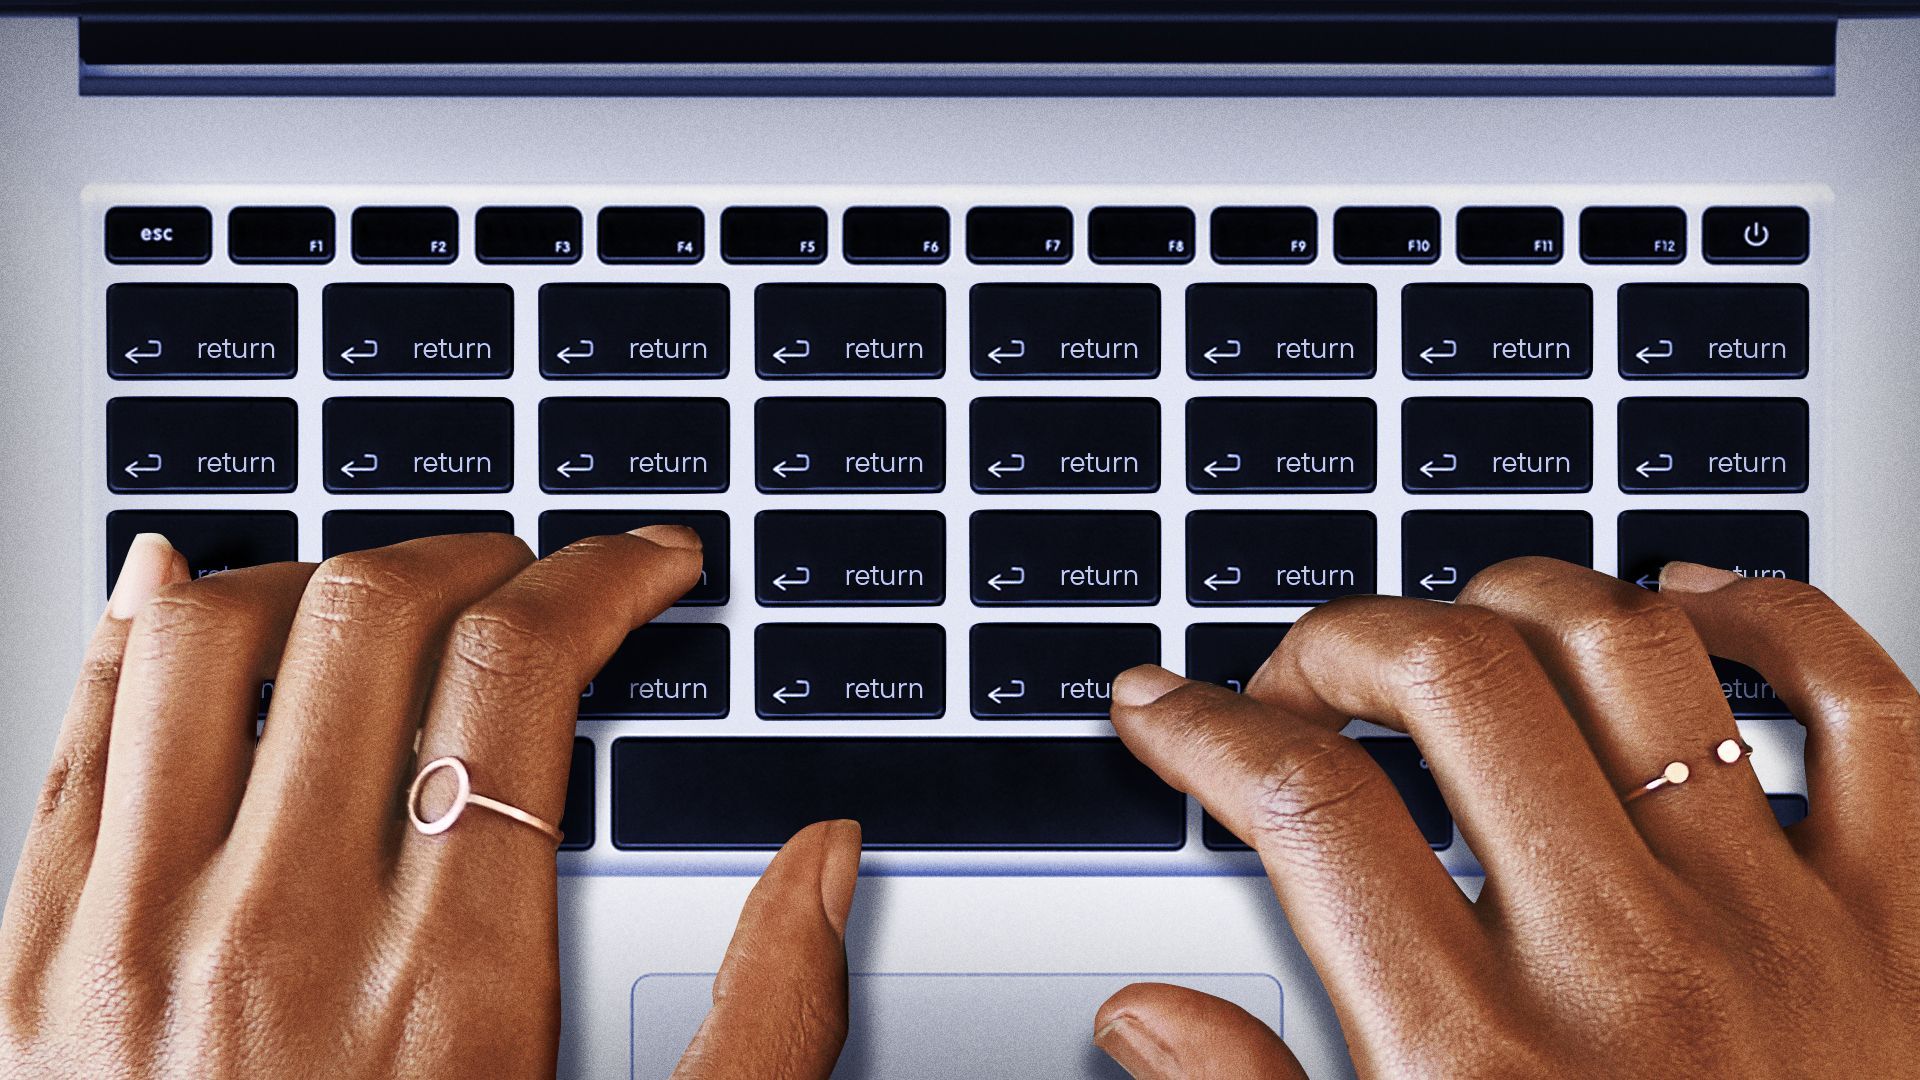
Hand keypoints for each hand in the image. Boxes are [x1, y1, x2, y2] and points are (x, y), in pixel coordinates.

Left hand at [0, 527, 714, 1076]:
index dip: (600, 579)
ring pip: (203, 640)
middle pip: (373, 621)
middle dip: (475, 557)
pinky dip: (127, 635)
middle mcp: (276, 939)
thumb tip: (822, 858)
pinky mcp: (26, 965)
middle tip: (526, 571)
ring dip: (309, 576)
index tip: (640, 567)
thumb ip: (760, 1025)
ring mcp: (130, 943)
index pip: (518, 676)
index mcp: (445, 985)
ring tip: (377, 592)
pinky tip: (181, 602)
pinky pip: (72, 735)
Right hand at [1100, 558, 1919, 1076]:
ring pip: (1629, 651)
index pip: (1307, 808)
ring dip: (1518, 599)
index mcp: (1483, 1063)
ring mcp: (1775, 925)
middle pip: (1453, 681)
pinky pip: (1857, 704)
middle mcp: (1625, 966)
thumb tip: (1144, 1020)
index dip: (1201, 728)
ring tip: (1463, 629)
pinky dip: (1772, 615)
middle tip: (1304, 674)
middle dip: (1340, 638)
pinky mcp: (1905, 921)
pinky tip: (1687, 605)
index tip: (1163, 708)